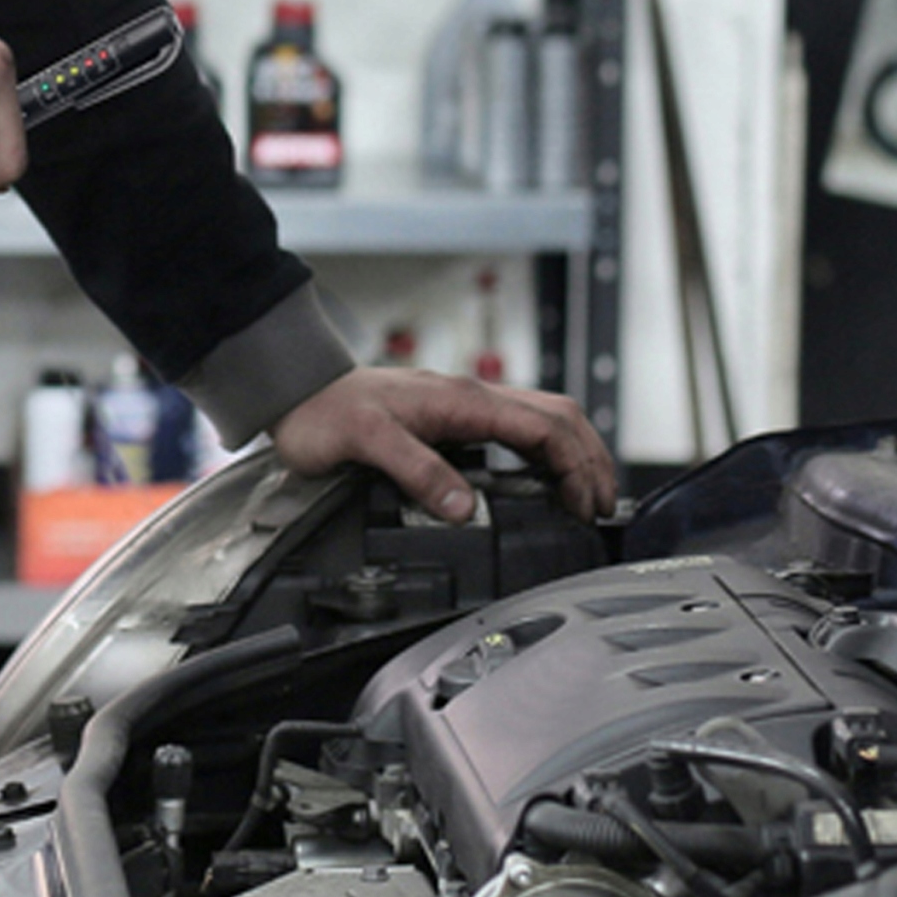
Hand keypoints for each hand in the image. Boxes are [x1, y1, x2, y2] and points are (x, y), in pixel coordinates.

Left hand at [272, 366, 617, 525]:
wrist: (295, 389)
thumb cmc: (324, 412)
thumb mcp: (365, 442)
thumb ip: (416, 470)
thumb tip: (465, 507)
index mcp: (461, 401)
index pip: (544, 427)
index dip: (576, 466)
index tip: (586, 507)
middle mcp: (469, 399)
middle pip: (557, 418)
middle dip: (590, 459)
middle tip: (602, 507)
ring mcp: (462, 407)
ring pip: (541, 421)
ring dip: (572, 455)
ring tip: (587, 497)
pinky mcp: (451, 420)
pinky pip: (515, 431)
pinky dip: (544, 455)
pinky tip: (544, 482)